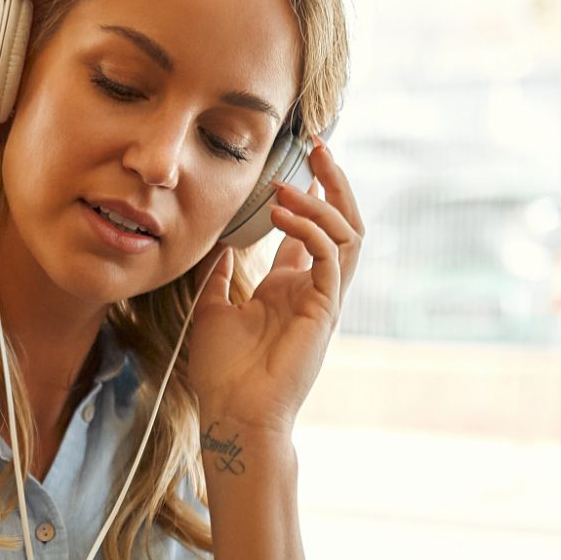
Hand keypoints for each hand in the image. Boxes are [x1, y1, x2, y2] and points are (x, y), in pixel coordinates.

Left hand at [183, 135, 364, 436]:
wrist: (234, 414)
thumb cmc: (223, 373)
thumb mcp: (213, 311)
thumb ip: (221, 278)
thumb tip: (221, 249)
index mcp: (289, 289)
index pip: (311, 231)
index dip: (308, 195)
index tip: (295, 162)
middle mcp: (312, 289)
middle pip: (340, 222)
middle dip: (332, 182)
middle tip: (316, 145)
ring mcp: (323, 299)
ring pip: (347, 233)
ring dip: (323, 200)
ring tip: (290, 181)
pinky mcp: (324, 309)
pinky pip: (330, 256)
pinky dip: (312, 229)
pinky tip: (282, 215)